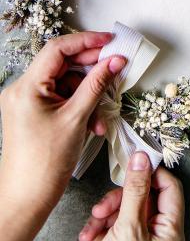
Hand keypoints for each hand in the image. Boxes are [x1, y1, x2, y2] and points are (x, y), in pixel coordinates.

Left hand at [0, 31, 125, 214]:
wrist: (26, 200)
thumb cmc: (45, 163)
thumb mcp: (77, 118)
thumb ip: (97, 84)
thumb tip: (115, 60)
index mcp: (27, 86)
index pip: (58, 49)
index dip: (86, 41)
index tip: (110, 41)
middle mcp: (22, 89)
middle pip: (62, 64)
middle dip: (91, 69)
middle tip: (115, 68)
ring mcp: (27, 102)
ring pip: (66, 83)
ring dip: (89, 94)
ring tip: (102, 116)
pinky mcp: (33, 113)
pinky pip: (62, 98)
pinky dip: (80, 106)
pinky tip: (93, 124)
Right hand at [80, 152, 184, 240]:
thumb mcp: (127, 229)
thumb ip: (135, 191)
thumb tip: (141, 159)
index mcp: (171, 231)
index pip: (170, 188)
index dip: (152, 174)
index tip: (134, 165)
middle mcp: (159, 236)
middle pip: (143, 198)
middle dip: (119, 199)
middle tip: (104, 207)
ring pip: (125, 210)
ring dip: (105, 214)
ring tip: (93, 226)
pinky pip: (114, 226)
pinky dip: (100, 228)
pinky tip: (90, 238)